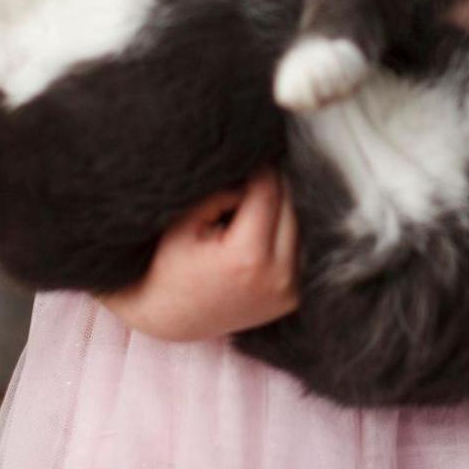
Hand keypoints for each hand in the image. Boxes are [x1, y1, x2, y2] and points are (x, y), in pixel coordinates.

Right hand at [95, 166, 299, 341]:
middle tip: (255, 169)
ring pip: (298, 227)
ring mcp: (288, 291)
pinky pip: (298, 250)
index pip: (268, 193)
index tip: (255, 150)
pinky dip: (285, 233)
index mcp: (248, 257)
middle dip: (273, 185)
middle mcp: (276, 277)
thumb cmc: (169, 267)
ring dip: (282, 208)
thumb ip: (221, 194)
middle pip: (290, 208)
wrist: (171, 317)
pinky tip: (264, 224)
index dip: (262, 167)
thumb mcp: (184, 223)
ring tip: (255, 198)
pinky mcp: (292, 298)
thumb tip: (253, 173)